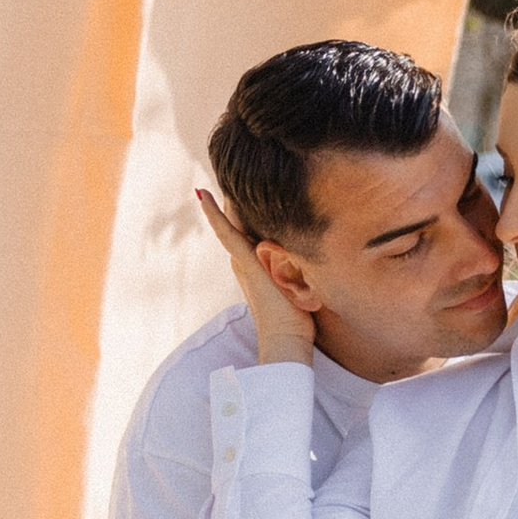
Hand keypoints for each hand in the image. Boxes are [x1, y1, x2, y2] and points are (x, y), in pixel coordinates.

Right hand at [196, 185, 316, 366]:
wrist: (286, 341)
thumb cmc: (296, 323)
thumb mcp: (298, 287)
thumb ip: (299, 272)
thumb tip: (313, 262)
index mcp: (255, 267)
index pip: (246, 233)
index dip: (242, 213)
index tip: (238, 193)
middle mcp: (244, 263)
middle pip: (236, 224)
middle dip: (231, 202)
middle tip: (224, 176)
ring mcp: (243, 262)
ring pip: (231, 224)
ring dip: (222, 202)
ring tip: (211, 181)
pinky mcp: (246, 263)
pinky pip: (228, 233)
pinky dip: (215, 215)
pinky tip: (204, 196)